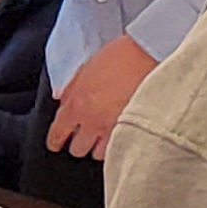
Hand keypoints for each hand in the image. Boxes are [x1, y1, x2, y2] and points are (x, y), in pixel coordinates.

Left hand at [46, 34, 158, 157]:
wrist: (151, 54)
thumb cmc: (121, 56)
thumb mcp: (87, 67)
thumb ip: (71, 87)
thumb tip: (60, 98)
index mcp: (77, 104)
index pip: (58, 133)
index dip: (55, 140)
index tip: (56, 143)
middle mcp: (92, 121)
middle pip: (77, 149)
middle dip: (79, 143)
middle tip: (84, 135)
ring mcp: (113, 129)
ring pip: (99, 153)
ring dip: (99, 146)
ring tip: (104, 136)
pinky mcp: (134, 132)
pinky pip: (120, 150)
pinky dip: (118, 146)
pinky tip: (120, 138)